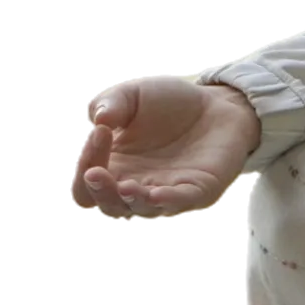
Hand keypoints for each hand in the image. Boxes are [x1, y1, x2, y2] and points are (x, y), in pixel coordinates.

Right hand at [73, 77, 259, 220]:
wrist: (217, 102)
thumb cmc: (171, 104)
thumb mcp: (134, 95)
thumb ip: (112, 102)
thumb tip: (99, 118)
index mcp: (116, 166)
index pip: (88, 181)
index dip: (87, 161)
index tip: (102, 130)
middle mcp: (137, 184)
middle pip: (109, 203)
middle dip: (99, 190)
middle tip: (95, 172)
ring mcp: (167, 190)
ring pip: (141, 208)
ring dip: (131, 200)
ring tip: (127, 186)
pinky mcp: (198, 189)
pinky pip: (180, 202)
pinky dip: (167, 201)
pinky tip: (156, 194)